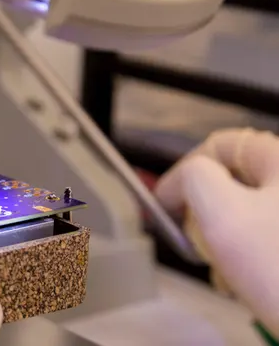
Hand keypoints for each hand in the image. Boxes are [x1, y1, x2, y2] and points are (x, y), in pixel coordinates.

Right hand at [155, 128, 278, 338]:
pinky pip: (266, 237)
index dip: (183, 171)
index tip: (164, 208)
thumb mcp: (224, 216)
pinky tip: (244, 284)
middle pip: (234, 180)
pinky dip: (248, 257)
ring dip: (224, 240)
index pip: (221, 145)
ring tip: (223, 272)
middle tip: (196, 243)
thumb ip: (194, 180)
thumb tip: (182, 184)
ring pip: (247, 212)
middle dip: (206, 213)